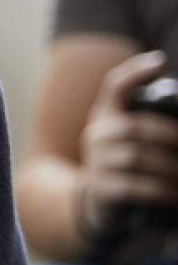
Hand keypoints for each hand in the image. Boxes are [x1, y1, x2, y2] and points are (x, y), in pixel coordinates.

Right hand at [77, 51, 177, 240]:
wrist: (98, 202)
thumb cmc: (126, 163)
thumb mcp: (129, 138)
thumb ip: (150, 123)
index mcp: (106, 116)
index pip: (115, 86)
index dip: (135, 72)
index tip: (160, 62)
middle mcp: (96, 135)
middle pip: (134, 127)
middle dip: (170, 136)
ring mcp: (96, 162)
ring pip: (136, 158)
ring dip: (170, 168)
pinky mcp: (101, 189)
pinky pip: (133, 186)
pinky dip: (160, 190)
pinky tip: (175, 194)